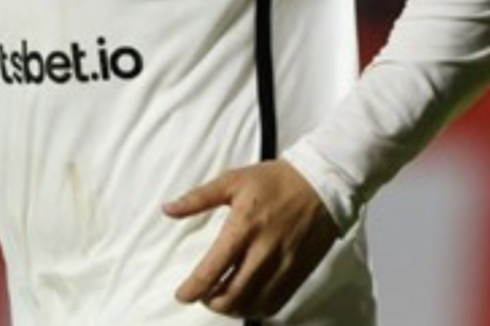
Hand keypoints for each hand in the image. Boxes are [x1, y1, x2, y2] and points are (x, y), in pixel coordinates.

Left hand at [162, 159, 339, 318]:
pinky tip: (248, 301)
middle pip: (232, 295)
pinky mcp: (299, 271)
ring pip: (254, 303)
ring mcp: (284, 265)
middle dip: (211, 303)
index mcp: (243, 228)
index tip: (182, 295)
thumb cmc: (275, 180)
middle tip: (203, 296)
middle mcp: (263, 251)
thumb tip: (167, 209)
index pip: (212, 270)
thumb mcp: (232, 180)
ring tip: (222, 299)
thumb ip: (197, 198)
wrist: (322, 183)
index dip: (192, 289)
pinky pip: (276, 302)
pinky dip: (258, 308)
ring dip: (233, 309)